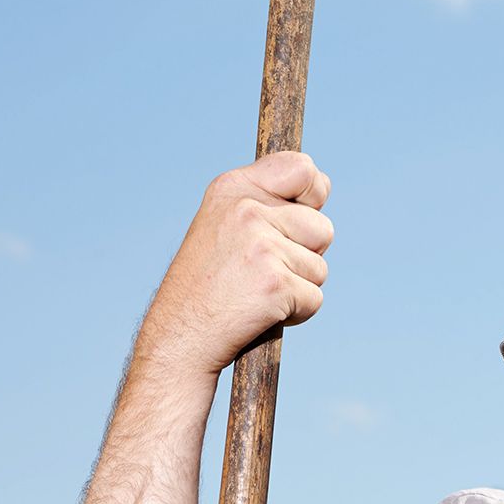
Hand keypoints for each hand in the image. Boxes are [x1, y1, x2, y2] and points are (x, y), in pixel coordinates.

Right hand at [138, 154, 333, 383]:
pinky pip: (315, 299)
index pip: (302, 169)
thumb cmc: (206, 284)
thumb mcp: (223, 222)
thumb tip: (321, 185)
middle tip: (264, 271)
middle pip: (322, 226)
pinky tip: (262, 312)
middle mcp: (247, 210)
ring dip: (299, 287)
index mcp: (234, 187)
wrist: (181, 335)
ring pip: (320, 267)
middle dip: (306, 255)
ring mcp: (262, 246)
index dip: (313, 194)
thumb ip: (266, 201)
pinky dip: (296, 313)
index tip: (300, 213)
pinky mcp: (276, 284)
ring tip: (259, 292)